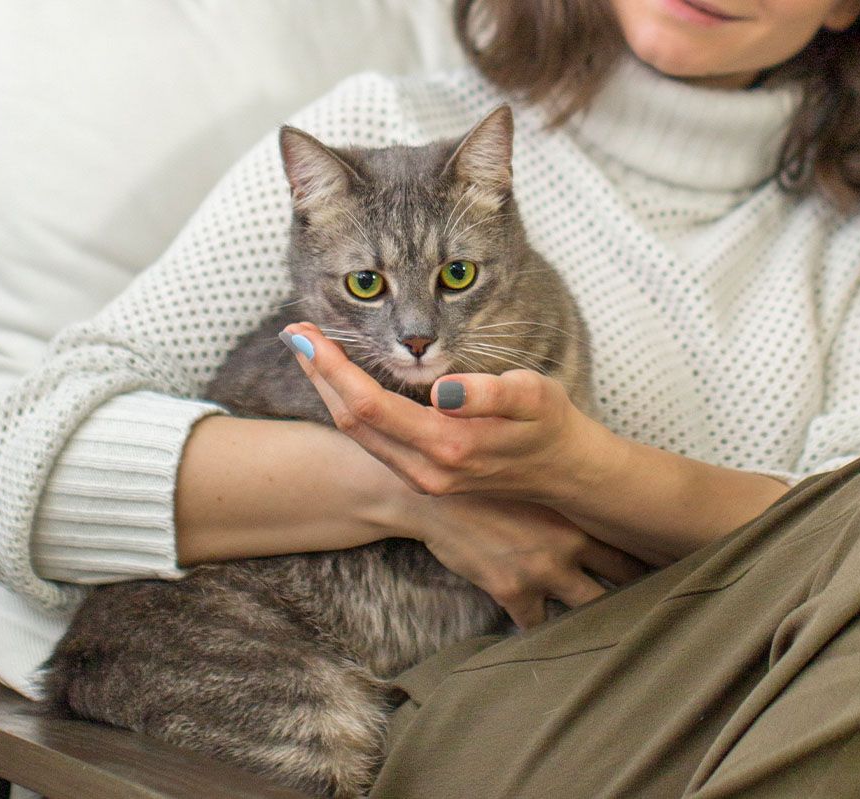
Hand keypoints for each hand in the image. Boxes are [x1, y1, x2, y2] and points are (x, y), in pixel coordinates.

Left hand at [282, 323, 606, 504]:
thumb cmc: (549, 424)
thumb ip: (490, 393)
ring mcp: (422, 478)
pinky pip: (372, 440)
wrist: (564, 473)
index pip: (369, 405)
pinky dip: (349, 405)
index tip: (306, 332)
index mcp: (448, 446)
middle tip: (295, 331)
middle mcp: (426, 470)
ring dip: (328, 389)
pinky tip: (342, 380)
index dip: (332, 368)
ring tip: (309, 349)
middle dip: (318, 373)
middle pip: (350, 421)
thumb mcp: (534, 398)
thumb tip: (443, 390)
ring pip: (356, 434)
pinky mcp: (423, 477)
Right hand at [403, 494, 646, 628]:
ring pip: (585, 612)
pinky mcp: (511, 593)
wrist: (439, 499)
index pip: (631, 549)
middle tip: (651, 610)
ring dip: (595, 621)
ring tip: (610, 633)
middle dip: (634, 598)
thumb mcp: (537, 484)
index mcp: (579, 517)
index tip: (666, 574)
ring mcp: (540, 573)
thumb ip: (569, 502)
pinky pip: (537, 625)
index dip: (650, 564)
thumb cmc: (491, 485)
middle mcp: (567, 547)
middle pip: (620, 584)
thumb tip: (602, 509)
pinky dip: (544, 633)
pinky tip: (553, 641)